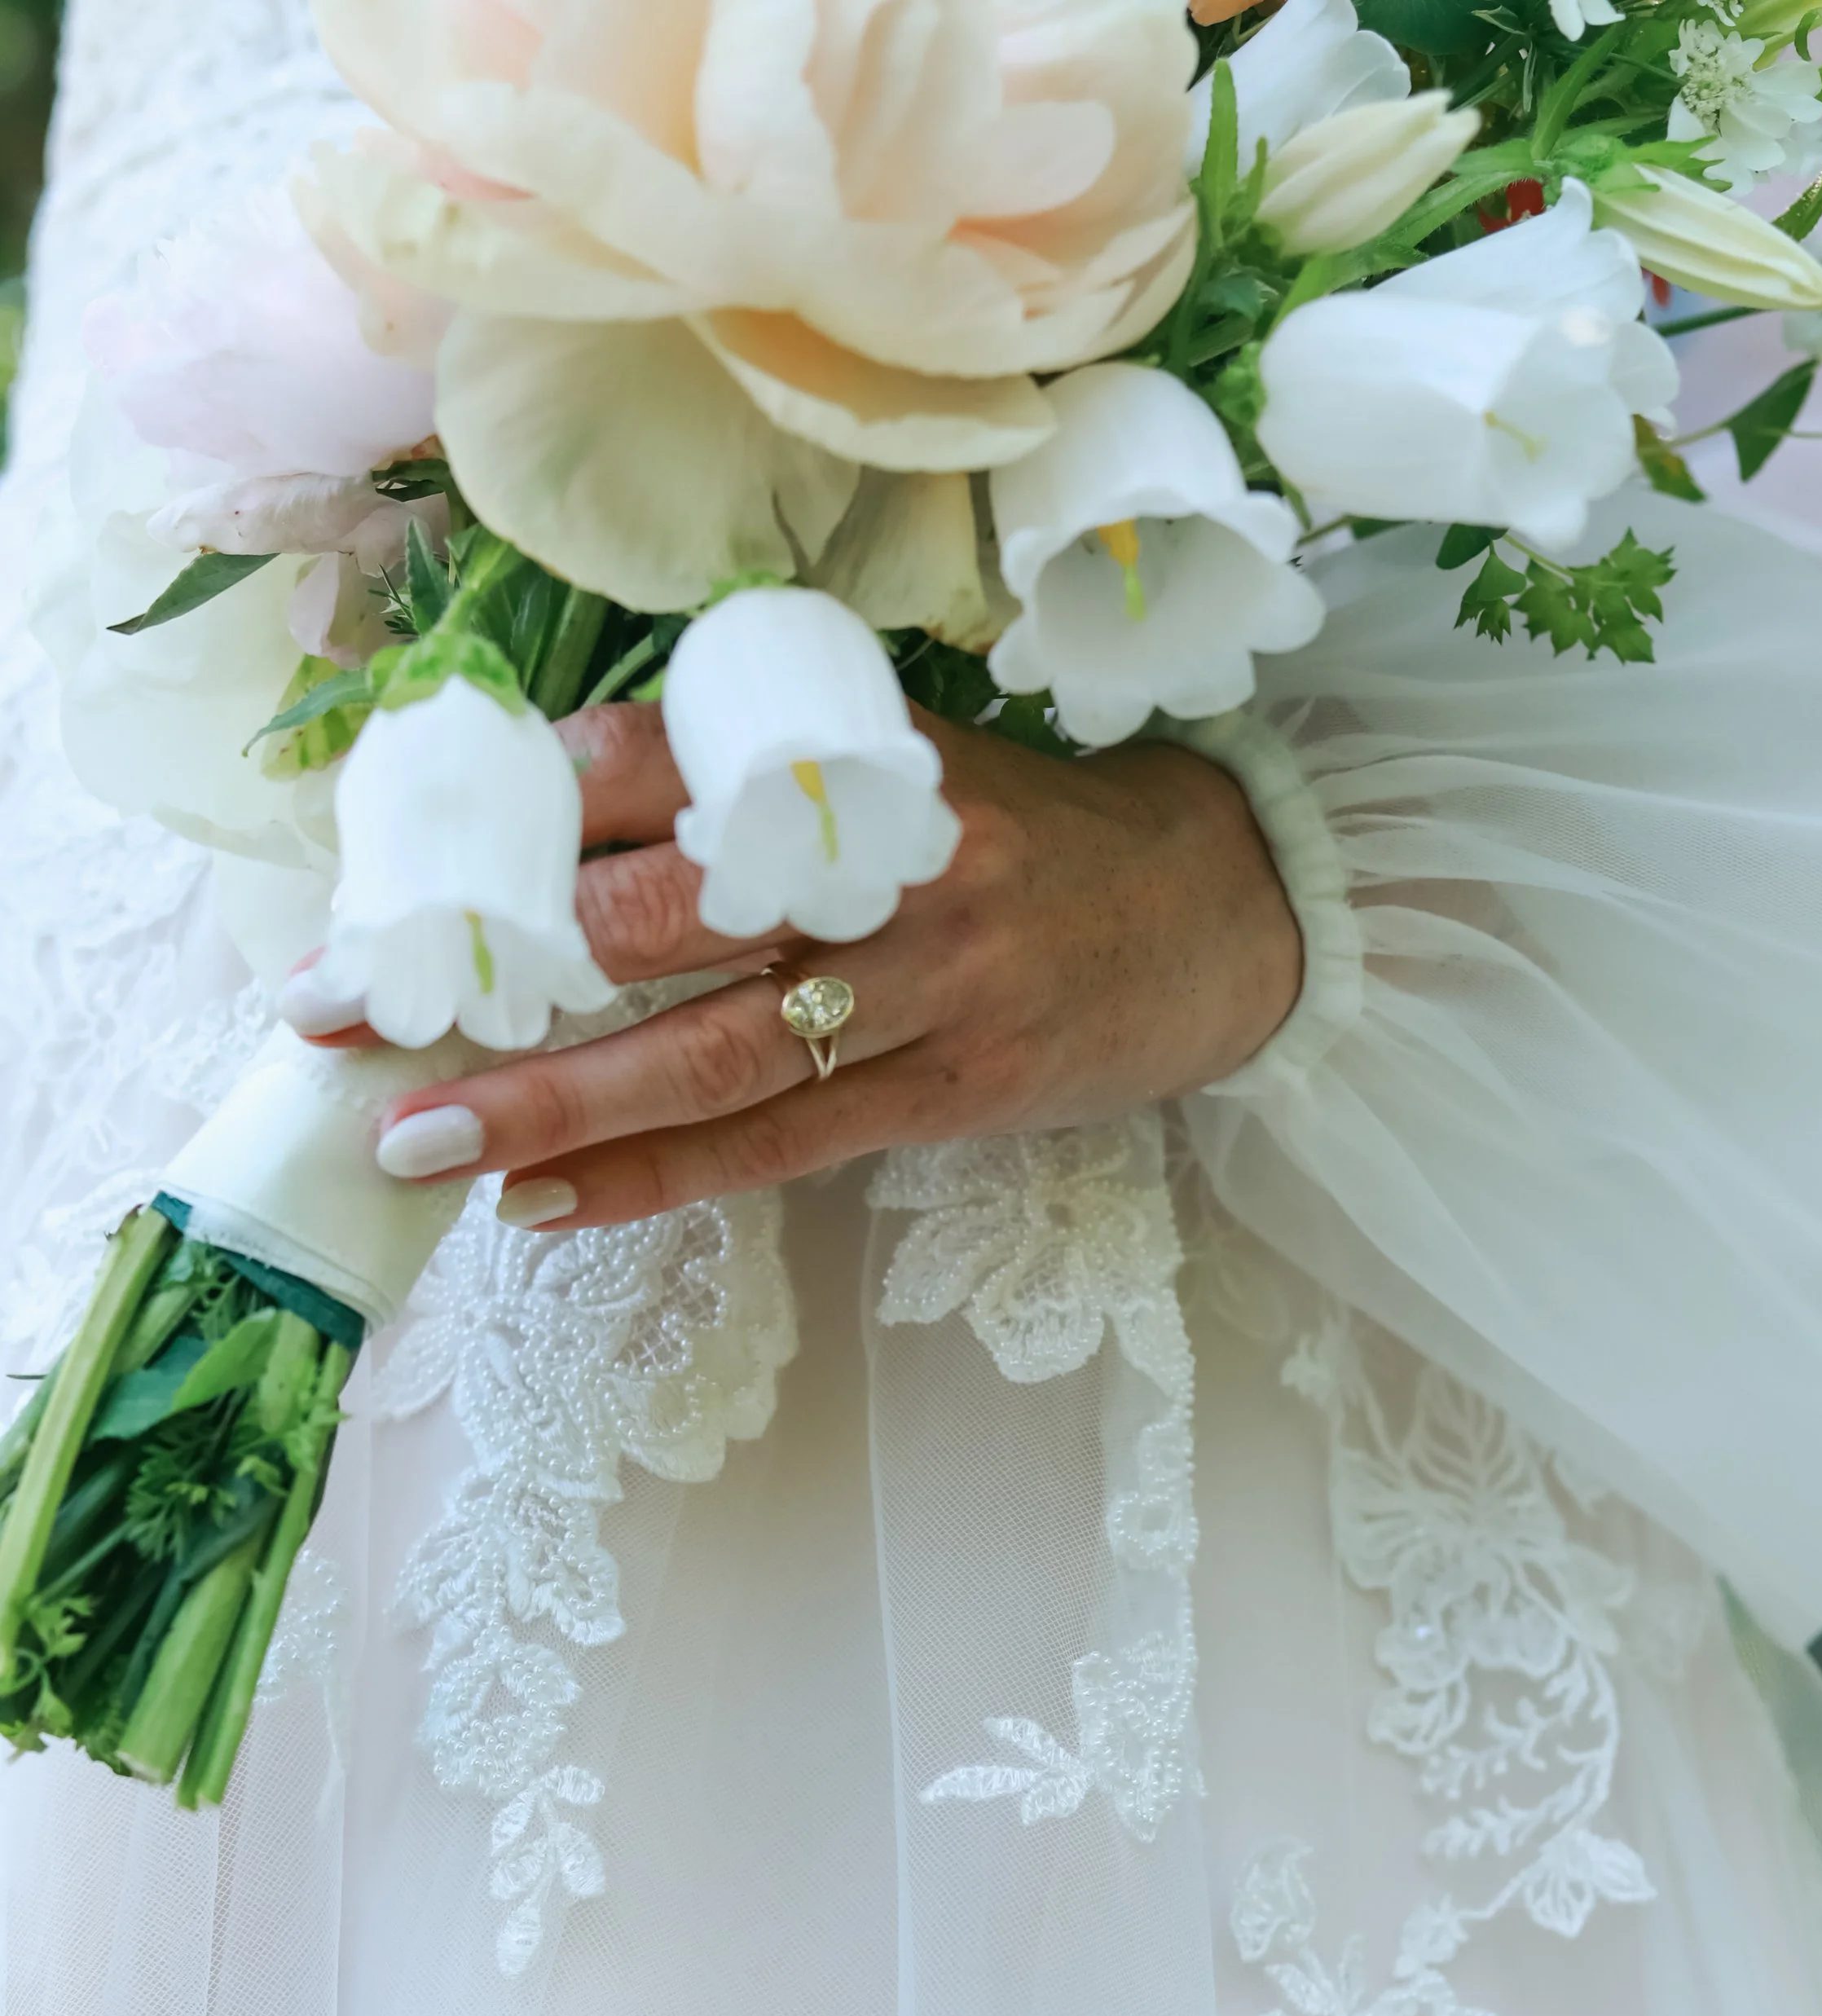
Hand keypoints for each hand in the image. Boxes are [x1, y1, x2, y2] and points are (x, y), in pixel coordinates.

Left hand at [355, 700, 1302, 1229]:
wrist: (1225, 914)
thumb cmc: (1033, 834)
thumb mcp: (909, 762)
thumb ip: (763, 776)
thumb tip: (560, 815)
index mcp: (862, 756)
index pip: (670, 764)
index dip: (528, 807)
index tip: (405, 856)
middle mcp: (889, 867)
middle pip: (660, 922)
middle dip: (491, 970)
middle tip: (345, 1005)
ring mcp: (927, 991)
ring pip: (706, 1054)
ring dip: (548, 1102)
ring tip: (418, 1139)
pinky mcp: (950, 1095)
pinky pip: (776, 1146)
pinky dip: (655, 1176)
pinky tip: (543, 1202)